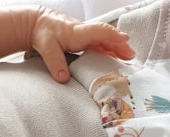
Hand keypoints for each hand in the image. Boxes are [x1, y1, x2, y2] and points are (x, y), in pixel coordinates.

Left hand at [0, 6, 134, 82]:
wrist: (37, 23)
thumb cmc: (43, 33)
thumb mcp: (46, 47)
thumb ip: (55, 63)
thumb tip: (63, 79)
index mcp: (78, 32)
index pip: (98, 31)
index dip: (112, 35)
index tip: (125, 39)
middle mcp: (84, 32)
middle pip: (106, 37)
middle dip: (120, 45)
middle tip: (132, 56)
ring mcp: (85, 36)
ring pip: (105, 41)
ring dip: (117, 48)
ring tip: (129, 58)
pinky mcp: (83, 40)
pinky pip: (100, 44)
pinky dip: (109, 50)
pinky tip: (115, 57)